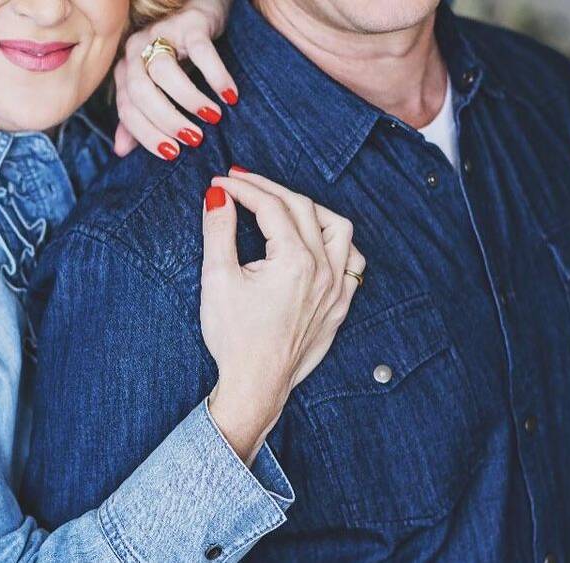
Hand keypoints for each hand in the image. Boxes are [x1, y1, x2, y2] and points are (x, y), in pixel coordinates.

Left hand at [114, 0, 237, 157]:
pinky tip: (229, 96)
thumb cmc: (175, 58)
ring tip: (212, 118)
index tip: (172, 153)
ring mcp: (161, 33)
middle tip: (194, 139)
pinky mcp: (189, 23)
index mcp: (124, 72)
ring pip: (165, 71)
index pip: (127, 110)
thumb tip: (120, 150)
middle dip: (166, 120)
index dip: (146, 134)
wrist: (198, 12)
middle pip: (142, 91)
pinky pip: (200, 51)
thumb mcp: (155, 89)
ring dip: (189, 99)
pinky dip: (216, 76)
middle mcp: (136, 51)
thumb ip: (137, 119)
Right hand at [199, 167, 364, 463]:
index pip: (271, 206)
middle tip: (240, 183)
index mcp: (295, 260)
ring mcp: (336, 289)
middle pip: (302, 207)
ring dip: (310, 208)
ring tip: (281, 204)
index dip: (243, 188)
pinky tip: (317, 240)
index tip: (220, 183)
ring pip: (338, 228)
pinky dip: (336, 242)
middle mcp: (323, 270)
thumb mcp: (217, 279)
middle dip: (269, 189)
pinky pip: (352, 261)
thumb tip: (218, 197)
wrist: (255, 384)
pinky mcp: (339, 306)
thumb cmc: (234, 338)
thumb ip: (219, 231)